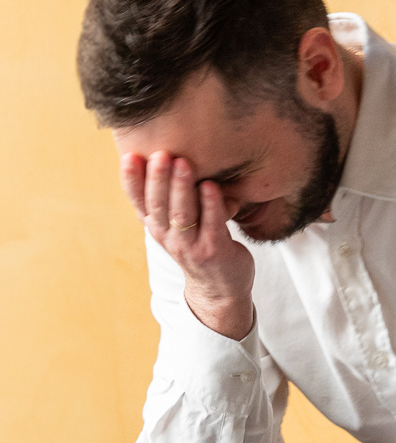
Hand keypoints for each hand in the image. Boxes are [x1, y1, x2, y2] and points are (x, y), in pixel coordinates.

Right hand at [122, 151, 255, 339]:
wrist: (220, 289)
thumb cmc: (199, 245)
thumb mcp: (176, 224)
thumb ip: (169, 199)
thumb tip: (162, 157)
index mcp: (157, 226)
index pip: (139, 201)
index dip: (132, 180)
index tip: (129, 156)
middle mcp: (168, 236)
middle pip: (159, 205)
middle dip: (157, 178)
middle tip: (160, 153)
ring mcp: (191, 246)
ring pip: (182, 214)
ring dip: (181, 188)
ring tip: (183, 163)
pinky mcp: (214, 251)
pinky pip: (212, 225)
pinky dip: (211, 204)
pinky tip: (211, 186)